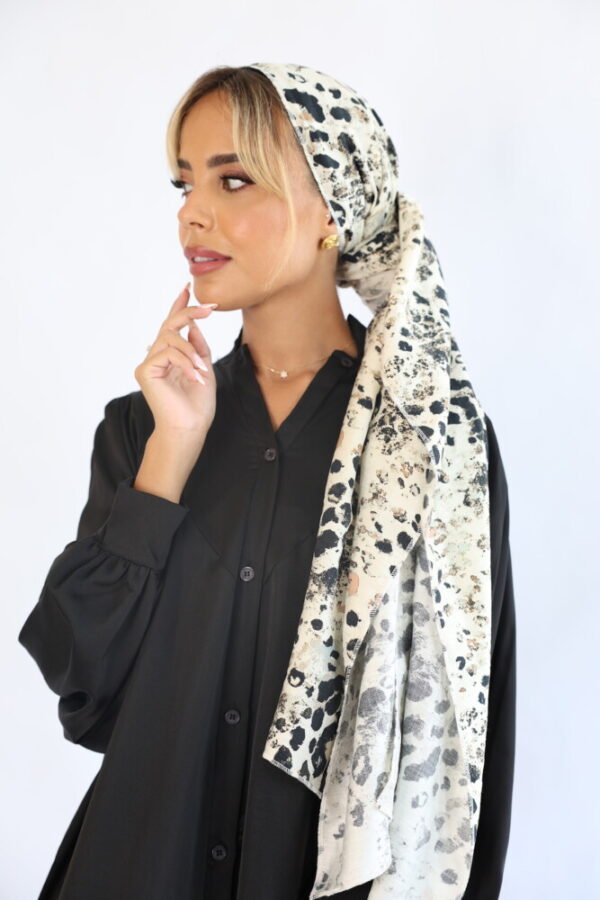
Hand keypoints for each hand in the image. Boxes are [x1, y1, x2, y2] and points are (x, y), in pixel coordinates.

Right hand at [134, 283, 217, 439]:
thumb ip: (198, 347)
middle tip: (209, 309)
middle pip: (169, 325)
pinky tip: (195, 378)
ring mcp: (148, 364)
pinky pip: (168, 353)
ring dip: (191, 352)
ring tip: (201, 371)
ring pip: (171, 339)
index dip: (179, 306)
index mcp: (170, 356)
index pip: (172, 326)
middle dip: (189, 313)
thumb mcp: (204, 369)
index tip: (186, 288)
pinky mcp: (145, 371)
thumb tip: (193, 325)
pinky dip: (185, 364)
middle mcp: (156, 357)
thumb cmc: (197, 405)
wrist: (190, 428)